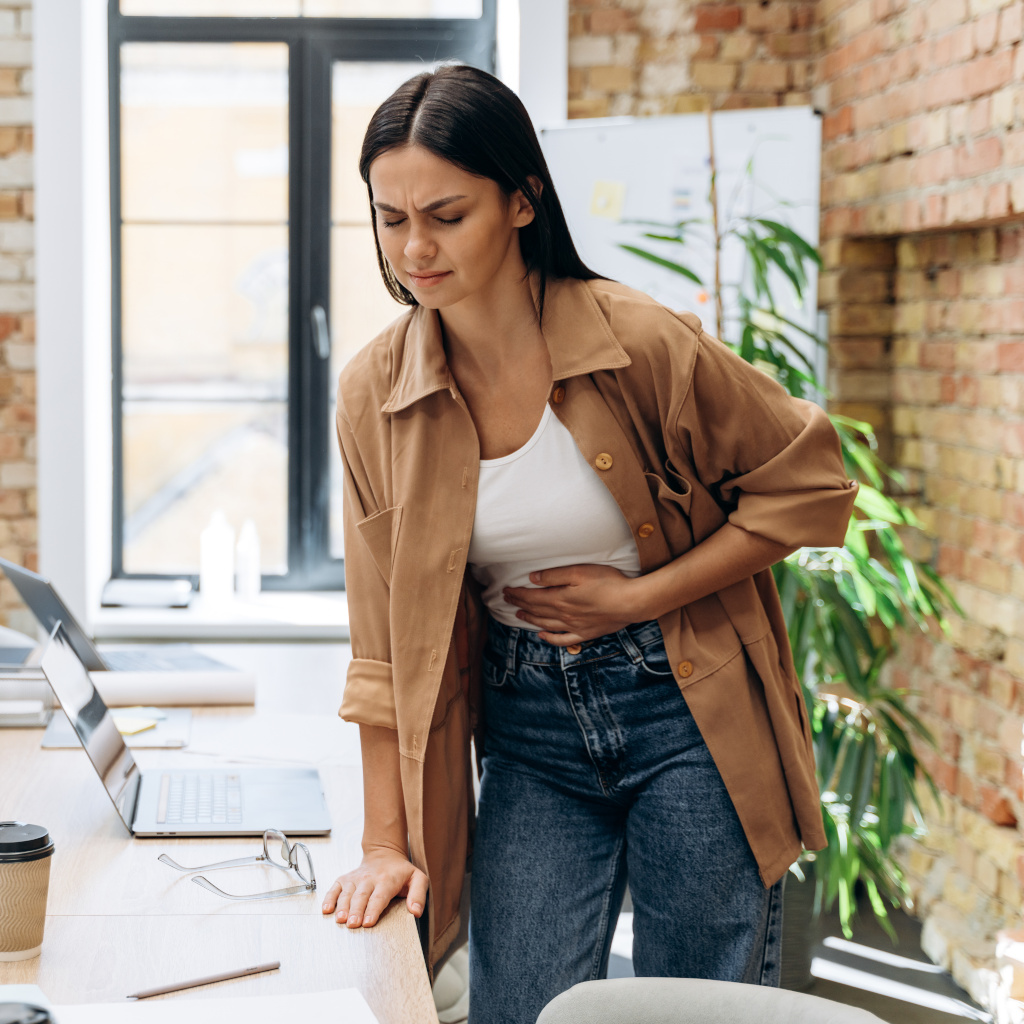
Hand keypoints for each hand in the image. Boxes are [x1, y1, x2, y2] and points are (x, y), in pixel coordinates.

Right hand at [320, 846, 427, 928]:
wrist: (385, 854)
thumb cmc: (401, 872)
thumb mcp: (418, 878)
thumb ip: (419, 894)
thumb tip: (416, 911)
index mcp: (387, 880)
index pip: (379, 896)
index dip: (373, 909)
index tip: (368, 922)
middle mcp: (369, 879)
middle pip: (361, 896)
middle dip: (356, 910)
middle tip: (352, 924)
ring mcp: (355, 879)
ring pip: (347, 893)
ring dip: (342, 907)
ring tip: (340, 919)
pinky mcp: (345, 879)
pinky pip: (334, 888)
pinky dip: (329, 898)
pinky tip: (326, 910)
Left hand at [503, 564, 650, 645]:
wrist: (631, 602)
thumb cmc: (607, 583)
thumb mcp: (579, 572)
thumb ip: (554, 576)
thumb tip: (533, 579)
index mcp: (560, 599)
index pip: (532, 597)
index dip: (517, 594)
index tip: (506, 591)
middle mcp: (564, 615)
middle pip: (536, 610)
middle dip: (520, 604)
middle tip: (508, 600)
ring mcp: (574, 627)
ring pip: (546, 624)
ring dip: (531, 619)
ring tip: (519, 615)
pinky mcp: (586, 633)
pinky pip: (563, 640)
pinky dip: (550, 638)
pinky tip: (542, 635)